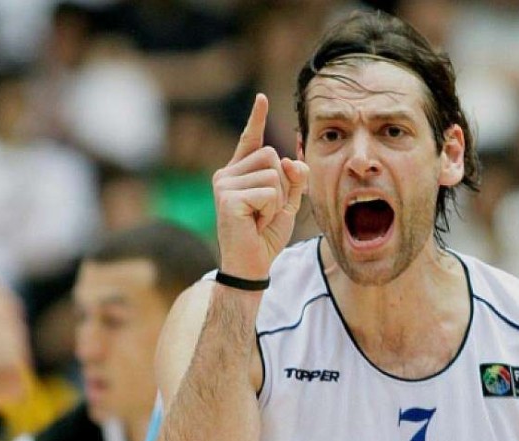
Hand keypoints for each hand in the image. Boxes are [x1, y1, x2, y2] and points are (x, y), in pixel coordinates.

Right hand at [213, 94, 308, 279]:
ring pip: (273, 173)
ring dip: (277, 200)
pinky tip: (255, 222)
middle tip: (266, 210)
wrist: (252, 264)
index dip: (257, 119)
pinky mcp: (227, 197)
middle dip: (282, 185)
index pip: (250, 140)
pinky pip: (269, 192)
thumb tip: (293, 161)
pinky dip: (271, 209)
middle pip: (272, 155)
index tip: (262, 98)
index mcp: (239, 172)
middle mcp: (227, 174)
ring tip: (260, 217)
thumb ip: (294, 180)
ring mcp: (224, 184)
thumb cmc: (265, 235)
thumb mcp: (287, 204)